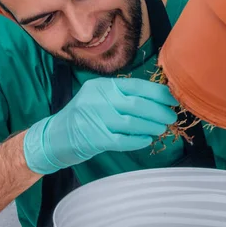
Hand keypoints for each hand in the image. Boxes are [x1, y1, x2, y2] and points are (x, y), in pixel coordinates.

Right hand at [23, 77, 177, 173]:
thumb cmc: (82, 118)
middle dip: (159, 111)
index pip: (136, 85)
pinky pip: (122, 140)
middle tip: (171, 117)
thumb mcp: (97, 99)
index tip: (172, 99)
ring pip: (132, 122)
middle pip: (137, 104)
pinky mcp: (94, 138)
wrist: (53, 137)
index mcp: (101, 86)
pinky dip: (138, 140)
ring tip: (161, 128)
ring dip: (151, 126)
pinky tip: (146, 140)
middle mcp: (97, 99)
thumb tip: (156, 99)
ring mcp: (94, 119)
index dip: (157, 93)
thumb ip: (121, 96)